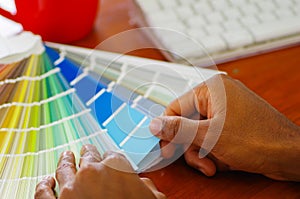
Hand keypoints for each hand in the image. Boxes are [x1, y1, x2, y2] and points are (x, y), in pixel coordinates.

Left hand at [35, 144, 165, 198]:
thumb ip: (146, 186)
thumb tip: (142, 184)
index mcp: (115, 167)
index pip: (112, 155)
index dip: (111, 158)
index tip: (109, 159)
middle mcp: (90, 172)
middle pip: (87, 156)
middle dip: (88, 153)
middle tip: (86, 151)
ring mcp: (69, 188)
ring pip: (64, 168)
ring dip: (65, 161)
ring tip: (66, 157)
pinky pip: (43, 192)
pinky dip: (43, 185)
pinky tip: (46, 182)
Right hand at [150, 74, 299, 180]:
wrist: (290, 155)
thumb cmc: (256, 139)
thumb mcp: (209, 136)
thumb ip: (178, 129)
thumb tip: (155, 124)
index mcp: (212, 89)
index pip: (176, 106)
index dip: (168, 129)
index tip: (164, 148)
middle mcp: (219, 96)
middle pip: (189, 122)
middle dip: (191, 146)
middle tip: (194, 161)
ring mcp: (228, 110)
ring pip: (201, 133)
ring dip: (203, 153)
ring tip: (212, 166)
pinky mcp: (235, 123)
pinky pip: (214, 136)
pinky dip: (214, 151)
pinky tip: (224, 161)